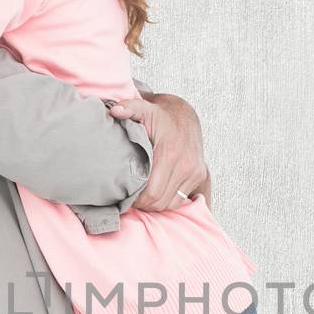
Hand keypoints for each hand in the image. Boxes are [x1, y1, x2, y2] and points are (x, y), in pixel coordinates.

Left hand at [107, 93, 209, 209]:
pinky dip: (168, 201)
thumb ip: (129, 109)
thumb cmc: (160, 117)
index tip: (125, 194)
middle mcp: (185, 165)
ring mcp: (194, 172)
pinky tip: (157, 192)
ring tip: (143, 194)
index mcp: (170, 154)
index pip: (151, 193)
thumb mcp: (144, 109)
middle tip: (131, 197)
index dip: (136, 199)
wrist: (185, 116)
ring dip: (155, 203)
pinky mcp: (200, 176)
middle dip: (143, 203)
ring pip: (170, 204)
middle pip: (159, 202)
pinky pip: (181, 199)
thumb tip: (114, 110)